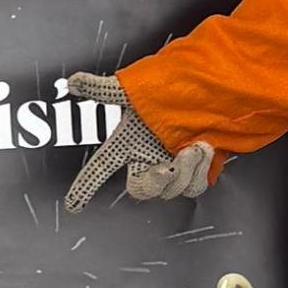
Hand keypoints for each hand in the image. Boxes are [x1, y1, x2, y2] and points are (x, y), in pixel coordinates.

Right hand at [60, 70, 214, 211]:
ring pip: (171, 190)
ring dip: (184, 171)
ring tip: (192, 147)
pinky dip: (200, 171)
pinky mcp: (196, 169)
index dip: (86, 187)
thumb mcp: (134, 88)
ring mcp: (173, 164)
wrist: (214, 87)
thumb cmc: (173, 85)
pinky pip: (193, 187)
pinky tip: (203, 149)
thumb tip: (72, 81)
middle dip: (153, 182)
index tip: (73, 205)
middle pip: (140, 188)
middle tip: (166, 169)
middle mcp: (148, 157)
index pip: (101, 168)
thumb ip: (101, 89)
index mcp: (129, 142)